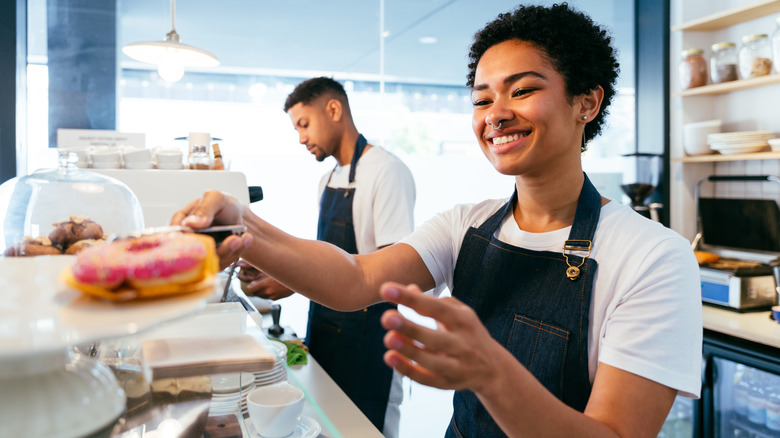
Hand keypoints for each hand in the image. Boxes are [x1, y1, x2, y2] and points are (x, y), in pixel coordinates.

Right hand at [171, 190, 252, 269]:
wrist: (239, 216)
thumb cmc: (223, 206)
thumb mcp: (215, 198)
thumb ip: (204, 208)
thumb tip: (190, 223)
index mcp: (180, 224)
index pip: (173, 237)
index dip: (185, 242)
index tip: (203, 239)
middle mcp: (187, 241)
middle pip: (191, 254)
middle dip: (213, 249)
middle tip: (233, 239)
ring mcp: (199, 253)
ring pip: (207, 263)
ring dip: (227, 252)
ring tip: (240, 239)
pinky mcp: (212, 261)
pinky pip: (220, 265)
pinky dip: (234, 254)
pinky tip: (244, 241)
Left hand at [237, 259, 293, 299]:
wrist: (299, 278)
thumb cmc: (286, 271)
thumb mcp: (272, 269)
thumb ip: (261, 273)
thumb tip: (252, 279)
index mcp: (266, 284)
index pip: (251, 290)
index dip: (250, 287)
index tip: (251, 284)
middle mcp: (269, 292)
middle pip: (256, 294)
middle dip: (255, 290)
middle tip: (256, 284)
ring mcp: (274, 296)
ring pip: (262, 297)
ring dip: (262, 292)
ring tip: (265, 286)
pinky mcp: (278, 298)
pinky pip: (270, 298)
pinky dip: (269, 294)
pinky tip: (272, 288)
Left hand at [379, 282, 503, 392]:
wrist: (493, 368)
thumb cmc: (467, 333)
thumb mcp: (458, 313)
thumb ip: (432, 302)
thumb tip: (408, 288)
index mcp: (464, 321)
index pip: (436, 308)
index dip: (412, 299)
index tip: (387, 289)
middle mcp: (463, 344)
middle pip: (436, 337)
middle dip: (410, 328)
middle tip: (386, 317)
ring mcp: (457, 366)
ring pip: (432, 361)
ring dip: (409, 351)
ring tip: (388, 339)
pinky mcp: (448, 384)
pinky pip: (427, 380)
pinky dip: (408, 371)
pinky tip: (390, 358)